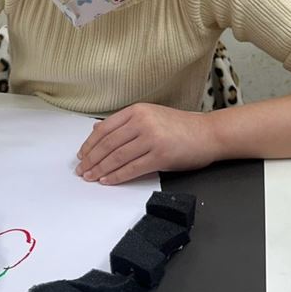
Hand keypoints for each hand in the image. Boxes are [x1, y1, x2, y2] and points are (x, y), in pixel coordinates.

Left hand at [76, 104, 217, 184]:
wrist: (209, 134)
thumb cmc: (181, 127)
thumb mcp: (150, 116)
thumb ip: (125, 123)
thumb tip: (97, 129)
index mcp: (137, 110)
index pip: (105, 128)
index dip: (90, 144)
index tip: (82, 155)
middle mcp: (142, 121)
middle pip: (108, 143)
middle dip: (92, 159)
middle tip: (81, 170)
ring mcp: (152, 138)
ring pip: (117, 156)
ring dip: (100, 169)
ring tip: (90, 177)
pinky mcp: (160, 155)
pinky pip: (132, 168)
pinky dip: (117, 176)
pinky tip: (107, 181)